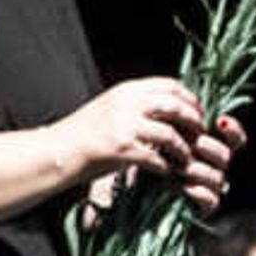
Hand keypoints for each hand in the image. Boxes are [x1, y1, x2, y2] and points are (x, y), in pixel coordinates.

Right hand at [54, 80, 243, 212]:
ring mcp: (124, 126)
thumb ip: (135, 103)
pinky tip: (165, 171)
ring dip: (183, 148)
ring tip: (185, 158)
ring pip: (171, 133)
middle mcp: (127, 103)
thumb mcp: (110, 107)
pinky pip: (157, 158)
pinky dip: (166, 166)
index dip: (190, 98)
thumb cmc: (82, 133)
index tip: (197, 111)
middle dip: (193, 121)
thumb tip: (167, 108)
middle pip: (176, 106)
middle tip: (198, 135)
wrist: (56, 151)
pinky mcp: (121, 149)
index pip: (170, 85)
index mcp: (126, 90)